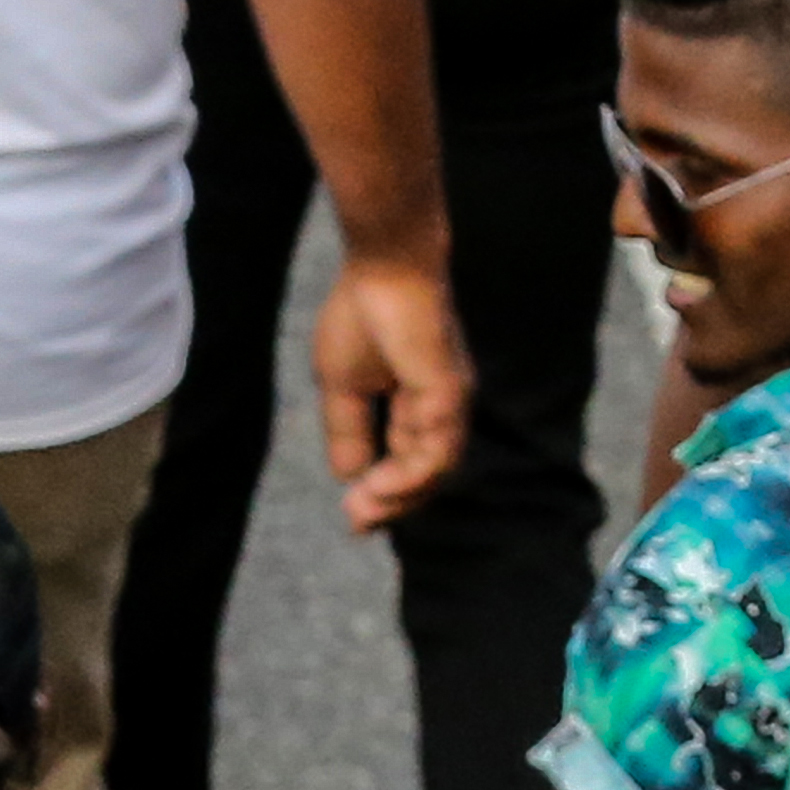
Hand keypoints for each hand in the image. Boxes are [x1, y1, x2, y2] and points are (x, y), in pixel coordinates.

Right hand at [314, 250, 471, 528]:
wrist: (385, 265)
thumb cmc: (363, 313)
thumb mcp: (342, 386)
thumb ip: (348, 432)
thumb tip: (348, 477)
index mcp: (416, 402)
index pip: (407, 462)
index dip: (383, 493)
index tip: (352, 518)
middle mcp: (439, 407)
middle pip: (425, 475)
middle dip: (391, 506)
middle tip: (355, 525)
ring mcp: (448, 402)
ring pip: (434, 470)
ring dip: (398, 499)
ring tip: (361, 512)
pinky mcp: (447, 393)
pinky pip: (436, 452)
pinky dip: (409, 478)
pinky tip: (378, 487)